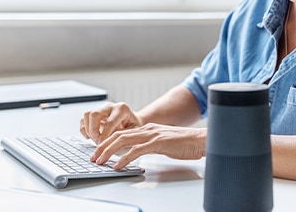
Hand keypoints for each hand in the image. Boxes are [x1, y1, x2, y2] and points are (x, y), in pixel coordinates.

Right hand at [80, 102, 142, 144]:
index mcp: (122, 109)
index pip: (109, 122)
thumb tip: (110, 145)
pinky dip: (84, 129)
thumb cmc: (134, 126)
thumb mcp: (134, 131)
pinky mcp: (94, 113)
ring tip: (94, 139)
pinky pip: (83, 119)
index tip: (103, 145)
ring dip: (88, 130)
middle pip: (94, 114)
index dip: (104, 136)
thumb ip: (123, 136)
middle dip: (93, 131)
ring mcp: (101, 108)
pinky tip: (89, 137)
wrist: (133, 120)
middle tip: (98, 142)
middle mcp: (110, 106)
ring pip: (87, 115)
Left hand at [90, 123, 206, 168]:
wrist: (202, 140)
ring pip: (123, 141)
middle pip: (118, 135)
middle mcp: (148, 129)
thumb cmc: (187, 143)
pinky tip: (118, 166)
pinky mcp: (158, 143)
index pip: (122, 133)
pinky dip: (124, 158)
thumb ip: (152, 145)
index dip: (108, 142)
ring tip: (100, 161)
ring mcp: (153, 135)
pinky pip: (136, 151)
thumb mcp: (165, 142)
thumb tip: (140, 153)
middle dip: (102, 146)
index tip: (99, 151)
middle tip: (93, 157)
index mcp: (149, 129)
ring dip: (108, 152)